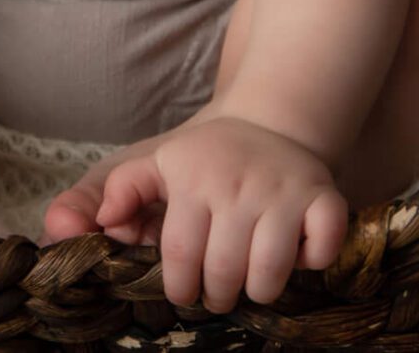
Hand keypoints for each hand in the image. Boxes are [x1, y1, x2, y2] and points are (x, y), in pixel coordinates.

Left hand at [90, 116, 348, 312]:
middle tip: (217, 293)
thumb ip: (121, 190)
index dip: (180, 287)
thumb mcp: (157, 164)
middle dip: (217, 297)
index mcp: (192, 176)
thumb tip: (96, 223)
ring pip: (269, 273)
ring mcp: (284, 189)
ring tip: (250, 281)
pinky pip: (322, 250)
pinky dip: (312, 263)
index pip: (180, 255)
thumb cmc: (206, 158)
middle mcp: (238, 182)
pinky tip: (296, 254)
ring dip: (259, 291)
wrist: (269, 121)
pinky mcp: (323, 196)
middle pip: (224, 271)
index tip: (184, 293)